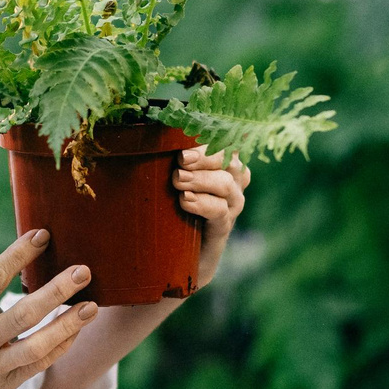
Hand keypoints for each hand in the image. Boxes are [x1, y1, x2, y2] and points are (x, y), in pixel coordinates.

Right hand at [0, 228, 95, 388]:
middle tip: (83, 271)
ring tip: (92, 306)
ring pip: (37, 346)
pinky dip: (59, 347)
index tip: (40, 236)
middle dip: (56, 292)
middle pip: (23, 315)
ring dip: (68, 325)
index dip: (17, 256)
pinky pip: (38, 365)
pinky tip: (76, 329)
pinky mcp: (3, 386)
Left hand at [175, 145, 250, 289]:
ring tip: (178, 181)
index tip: (185, 148)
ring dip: (200, 180)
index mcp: (224, 162)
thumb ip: (173, 158)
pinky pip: (220, 211)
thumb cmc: (172, 203)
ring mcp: (232, 205)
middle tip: (181, 162)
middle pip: (229, 161)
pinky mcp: (224, 226)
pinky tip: (185, 201)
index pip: (226, 143)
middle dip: (204, 159)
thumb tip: (154, 136)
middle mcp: (233, 181)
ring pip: (225, 185)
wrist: (178, 251)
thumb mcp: (172, 176)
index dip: (208, 144)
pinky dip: (202, 204)